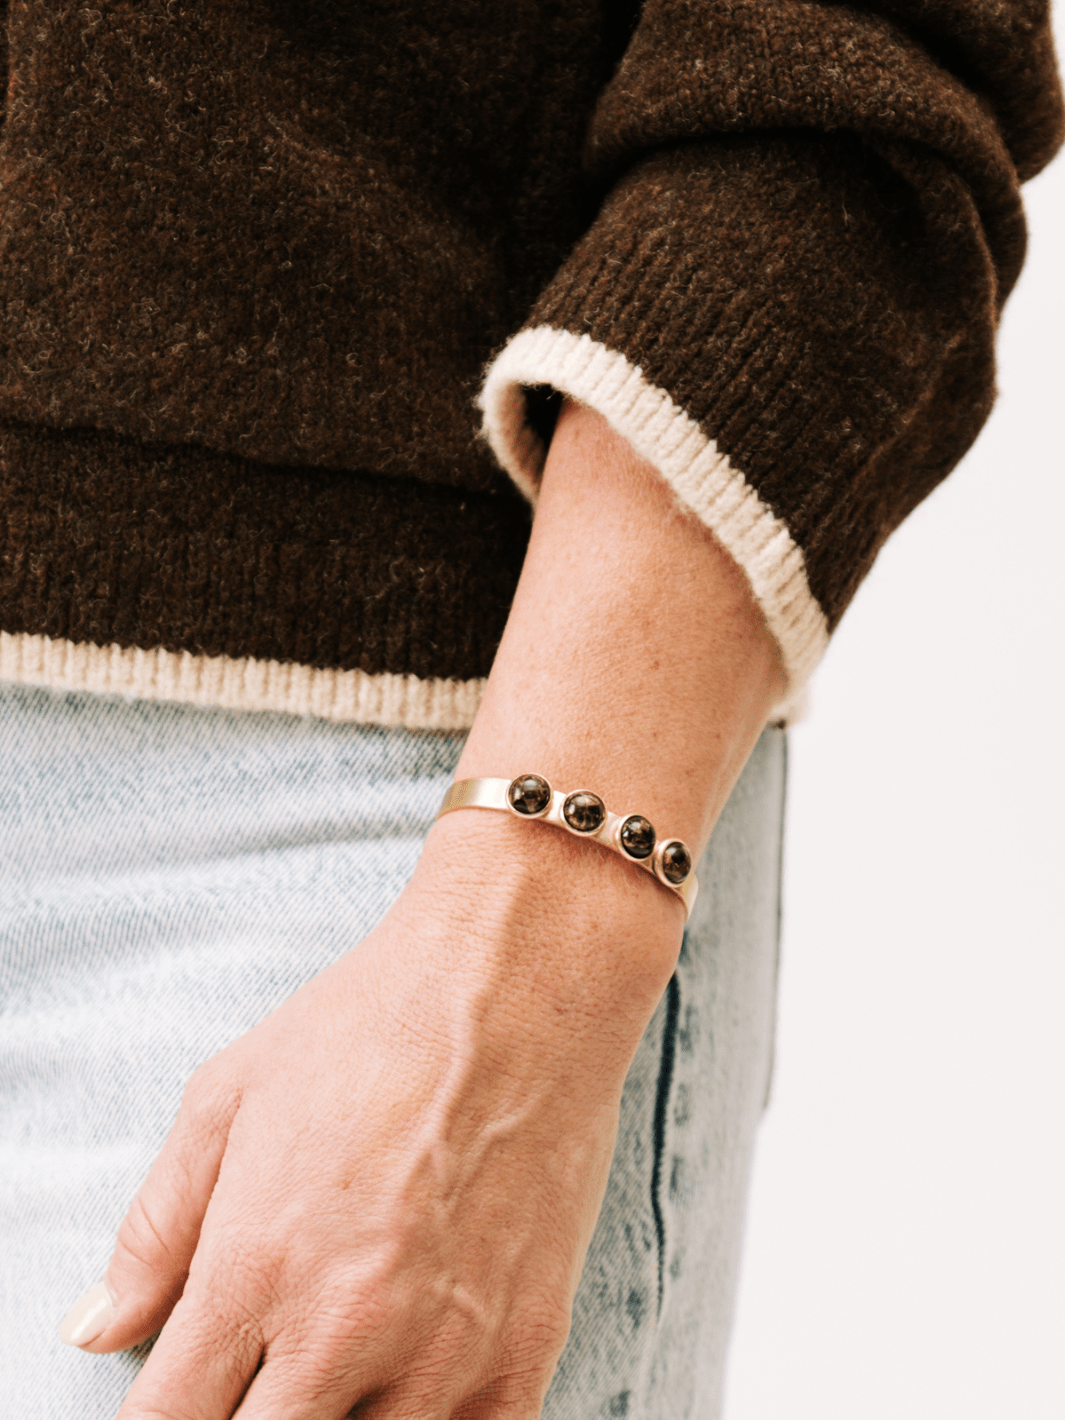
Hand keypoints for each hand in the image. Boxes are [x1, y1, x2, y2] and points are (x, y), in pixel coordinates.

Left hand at [80, 811, 681, 1419]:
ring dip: (337, 1419)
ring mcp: (443, 1352)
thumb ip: (157, 1228)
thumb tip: (102, 1325)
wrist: (516, 981)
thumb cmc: (376, 1023)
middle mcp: (343, 1331)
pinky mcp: (526, 1347)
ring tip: (337, 1363)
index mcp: (255, 1270)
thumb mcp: (227, 1096)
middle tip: (259, 1372)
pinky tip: (415, 1381)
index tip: (179, 1402)